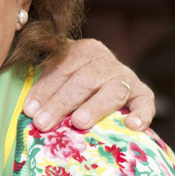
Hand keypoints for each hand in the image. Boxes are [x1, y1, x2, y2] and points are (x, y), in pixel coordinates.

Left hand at [23, 38, 154, 131]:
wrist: (109, 83)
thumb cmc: (73, 82)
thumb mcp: (59, 69)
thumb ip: (45, 66)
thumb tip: (29, 49)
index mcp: (83, 50)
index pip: (61, 68)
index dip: (44, 89)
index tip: (29, 110)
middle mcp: (106, 61)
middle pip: (83, 81)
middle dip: (60, 103)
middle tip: (43, 122)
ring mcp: (126, 77)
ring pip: (111, 91)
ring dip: (94, 108)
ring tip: (78, 122)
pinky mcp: (143, 94)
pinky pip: (145, 104)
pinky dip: (141, 114)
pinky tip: (132, 126)